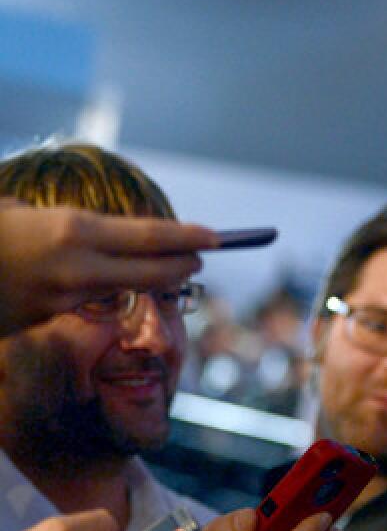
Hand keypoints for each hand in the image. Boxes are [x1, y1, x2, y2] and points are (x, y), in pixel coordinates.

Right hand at [0, 200, 217, 337]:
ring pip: (122, 291)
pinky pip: (85, 302)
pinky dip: (100, 292)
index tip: (216, 237)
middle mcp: (76, 267)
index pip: (150, 236)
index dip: (188, 237)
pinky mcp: (45, 319)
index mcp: (74, 231)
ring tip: (168, 269)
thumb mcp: (26, 211)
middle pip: (151, 271)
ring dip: (147, 281)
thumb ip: (70, 228)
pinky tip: (106, 283)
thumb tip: (102, 237)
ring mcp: (62, 298)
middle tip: (201, 259)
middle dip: (182, 265)